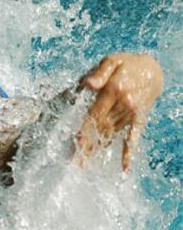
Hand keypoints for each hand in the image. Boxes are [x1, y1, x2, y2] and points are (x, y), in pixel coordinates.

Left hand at [76, 53, 162, 170]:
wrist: (153, 69)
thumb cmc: (127, 64)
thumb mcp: (112, 61)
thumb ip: (99, 73)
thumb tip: (88, 84)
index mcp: (114, 90)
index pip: (95, 114)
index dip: (85, 130)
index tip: (76, 144)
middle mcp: (124, 104)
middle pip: (101, 128)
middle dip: (87, 146)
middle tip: (75, 162)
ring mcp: (132, 113)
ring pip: (111, 134)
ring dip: (98, 151)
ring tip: (84, 165)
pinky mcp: (139, 119)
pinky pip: (133, 137)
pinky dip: (129, 153)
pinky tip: (124, 168)